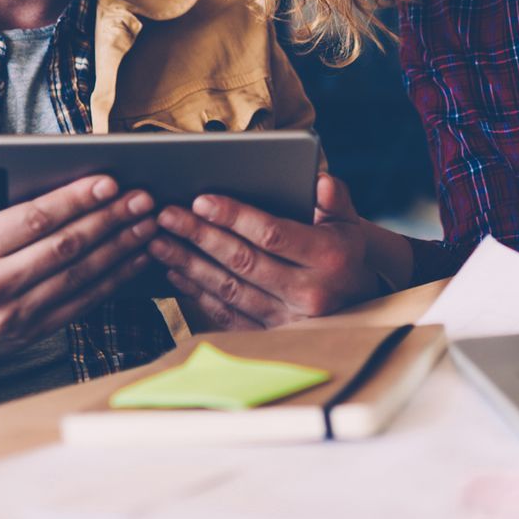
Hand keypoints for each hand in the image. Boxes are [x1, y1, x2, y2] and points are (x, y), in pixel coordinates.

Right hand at [0, 150, 157, 390]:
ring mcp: (14, 313)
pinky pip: (82, 303)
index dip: (75, 200)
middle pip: (64, 246)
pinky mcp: (32, 333)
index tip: (110, 181)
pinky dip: (113, 280)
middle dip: (109, 220)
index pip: (34, 219)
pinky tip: (135, 259)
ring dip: (120, 249)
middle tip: (143, 199)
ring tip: (149, 225)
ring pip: (79, 275)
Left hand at [150, 175, 411, 329]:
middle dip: (200, 235)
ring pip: (229, 289)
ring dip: (190, 264)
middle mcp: (310, 292)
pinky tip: (176, 273)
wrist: (360, 306)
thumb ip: (335, 198)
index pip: (273, 234)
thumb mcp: (349, 223)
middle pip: (243, 261)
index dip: (234, 217)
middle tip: (166, 215)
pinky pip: (228, 315)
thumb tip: (319, 181)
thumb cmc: (344, 254)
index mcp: (329, 257)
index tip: (201, 200)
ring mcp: (289, 319)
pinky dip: (198, 294)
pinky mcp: (272, 337)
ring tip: (158, 242)